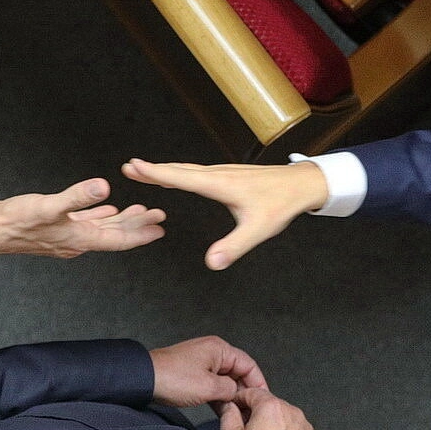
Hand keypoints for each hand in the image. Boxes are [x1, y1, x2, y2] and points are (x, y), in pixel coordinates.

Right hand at [0, 178, 165, 258]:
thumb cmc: (16, 221)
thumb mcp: (49, 206)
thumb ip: (78, 198)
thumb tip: (105, 187)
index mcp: (80, 239)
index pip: (119, 239)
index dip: (141, 233)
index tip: (161, 227)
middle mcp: (76, 241)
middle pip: (114, 235)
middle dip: (137, 225)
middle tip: (158, 215)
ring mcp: (66, 235)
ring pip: (102, 229)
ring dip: (121, 220)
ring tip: (139, 210)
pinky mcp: (56, 227)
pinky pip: (85, 223)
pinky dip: (99, 216)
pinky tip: (106, 208)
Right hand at [121, 158, 326, 269]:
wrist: (301, 183)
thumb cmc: (281, 204)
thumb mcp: (258, 229)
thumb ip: (234, 246)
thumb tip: (212, 263)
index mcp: (220, 185)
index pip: (181, 178)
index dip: (156, 174)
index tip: (133, 166)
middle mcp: (218, 174)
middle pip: (179, 171)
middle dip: (153, 170)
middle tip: (129, 167)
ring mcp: (224, 172)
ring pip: (188, 169)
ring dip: (165, 170)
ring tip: (145, 171)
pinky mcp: (229, 174)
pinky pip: (197, 172)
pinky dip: (180, 172)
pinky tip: (179, 176)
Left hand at [150, 335, 268, 406]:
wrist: (144, 380)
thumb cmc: (173, 378)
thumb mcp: (209, 387)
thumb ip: (229, 389)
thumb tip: (236, 393)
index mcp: (220, 349)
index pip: (248, 364)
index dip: (258, 383)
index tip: (262, 399)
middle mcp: (212, 351)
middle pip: (238, 371)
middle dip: (243, 390)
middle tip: (249, 409)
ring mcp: (202, 361)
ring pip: (225, 379)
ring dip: (230, 395)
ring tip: (236, 412)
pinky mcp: (192, 372)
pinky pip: (212, 383)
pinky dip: (218, 395)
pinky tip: (221, 409)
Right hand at [218, 387, 320, 429]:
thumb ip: (228, 416)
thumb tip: (229, 407)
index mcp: (271, 407)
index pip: (253, 392)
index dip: (241, 398)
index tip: (236, 406)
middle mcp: (291, 412)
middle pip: (271, 405)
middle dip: (259, 413)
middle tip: (249, 428)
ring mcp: (304, 426)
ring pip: (285, 418)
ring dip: (275, 424)